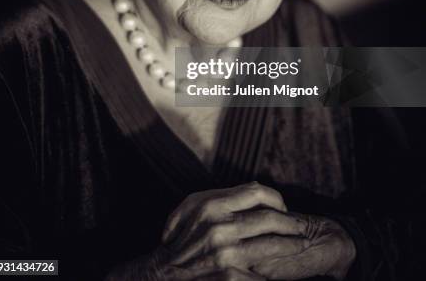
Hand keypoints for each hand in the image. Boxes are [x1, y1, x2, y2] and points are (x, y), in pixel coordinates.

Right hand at [162, 182, 355, 279]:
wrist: (161, 274)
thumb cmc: (179, 238)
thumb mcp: (193, 207)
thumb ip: (223, 197)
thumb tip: (257, 189)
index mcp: (212, 205)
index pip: (257, 192)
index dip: (276, 199)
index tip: (283, 208)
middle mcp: (220, 227)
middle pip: (270, 218)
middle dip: (291, 224)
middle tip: (302, 228)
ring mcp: (225, 253)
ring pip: (271, 245)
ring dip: (291, 245)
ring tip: (301, 244)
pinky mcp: (229, 277)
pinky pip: (261, 275)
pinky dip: (273, 273)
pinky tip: (280, 272)